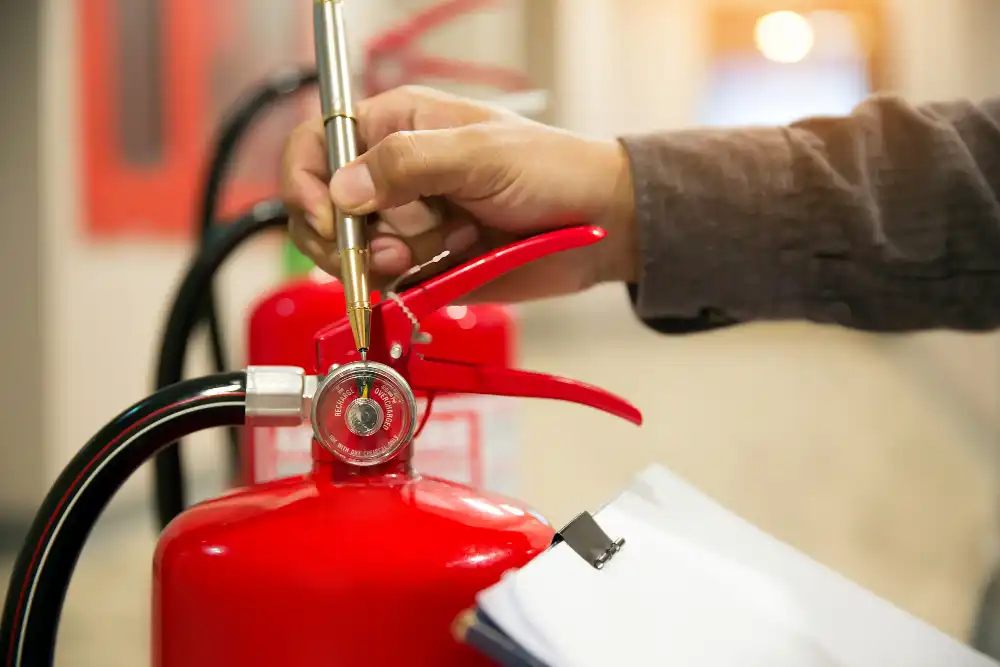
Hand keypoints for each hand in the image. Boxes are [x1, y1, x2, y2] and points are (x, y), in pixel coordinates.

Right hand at [281, 85, 636, 302]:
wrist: (596, 225)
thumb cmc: (550, 170)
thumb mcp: (479, 154)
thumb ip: (408, 165)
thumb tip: (341, 189)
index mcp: (395, 126)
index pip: (317, 145)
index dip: (306, 182)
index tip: (329, 217)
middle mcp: (389, 174)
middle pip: (322, 208)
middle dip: (353, 235)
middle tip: (394, 246)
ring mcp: (403, 223)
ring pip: (350, 253)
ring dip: (388, 260)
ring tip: (442, 248)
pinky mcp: (419, 266)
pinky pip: (383, 284)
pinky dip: (405, 284)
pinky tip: (447, 265)